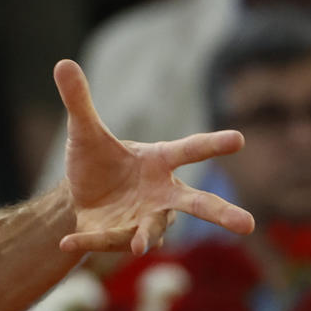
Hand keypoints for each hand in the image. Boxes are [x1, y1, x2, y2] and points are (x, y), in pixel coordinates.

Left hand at [54, 59, 254, 255]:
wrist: (79, 195)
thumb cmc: (96, 160)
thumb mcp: (85, 131)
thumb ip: (79, 101)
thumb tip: (63, 63)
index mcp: (159, 161)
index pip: (189, 150)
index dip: (213, 144)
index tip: (238, 139)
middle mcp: (160, 193)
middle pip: (197, 203)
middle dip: (221, 213)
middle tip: (248, 225)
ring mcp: (143, 218)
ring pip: (154, 231)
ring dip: (147, 237)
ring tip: (140, 246)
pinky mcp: (119, 236)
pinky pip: (108, 240)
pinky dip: (89, 241)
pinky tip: (67, 243)